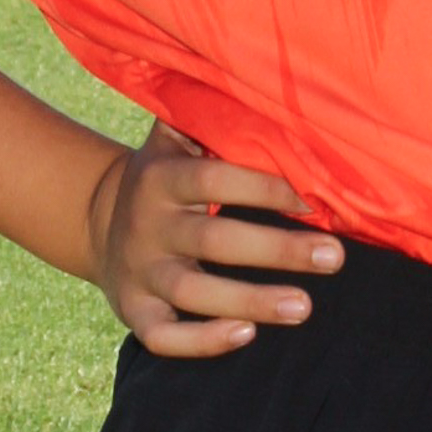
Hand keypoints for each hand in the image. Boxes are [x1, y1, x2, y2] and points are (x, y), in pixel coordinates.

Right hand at [87, 119, 342, 357]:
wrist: (96, 219)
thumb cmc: (165, 173)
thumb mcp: (174, 137)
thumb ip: (211, 117)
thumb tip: (270, 89)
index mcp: (162, 177)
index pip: (214, 180)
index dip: (263, 189)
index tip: (313, 199)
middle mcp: (148, 224)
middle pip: (213, 241)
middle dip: (277, 250)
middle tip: (335, 257)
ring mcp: (139, 271)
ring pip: (192, 293)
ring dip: (250, 301)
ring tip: (305, 307)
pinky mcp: (133, 311)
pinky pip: (162, 336)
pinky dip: (201, 341)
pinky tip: (247, 335)